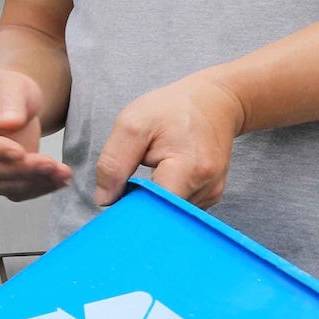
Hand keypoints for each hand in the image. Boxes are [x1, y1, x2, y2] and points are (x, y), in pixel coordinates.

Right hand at [0, 70, 73, 200]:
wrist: (13, 102)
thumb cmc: (8, 89)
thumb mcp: (12, 84)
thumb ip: (10, 100)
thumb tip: (8, 123)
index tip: (20, 152)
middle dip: (20, 169)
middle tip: (50, 164)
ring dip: (32, 182)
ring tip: (61, 173)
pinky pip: (13, 189)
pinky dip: (37, 187)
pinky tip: (58, 180)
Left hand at [93, 73, 245, 207]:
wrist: (213, 101)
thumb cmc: (171, 109)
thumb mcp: (132, 124)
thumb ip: (114, 163)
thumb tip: (105, 200)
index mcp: (189, 169)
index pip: (155, 210)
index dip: (131, 209)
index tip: (117, 199)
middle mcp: (207, 187)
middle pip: (163, 216)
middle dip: (141, 207)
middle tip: (128, 186)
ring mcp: (212, 194)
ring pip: (171, 214)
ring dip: (154, 201)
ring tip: (151, 172)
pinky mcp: (212, 195)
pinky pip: (181, 208)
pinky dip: (166, 198)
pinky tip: (164, 177)